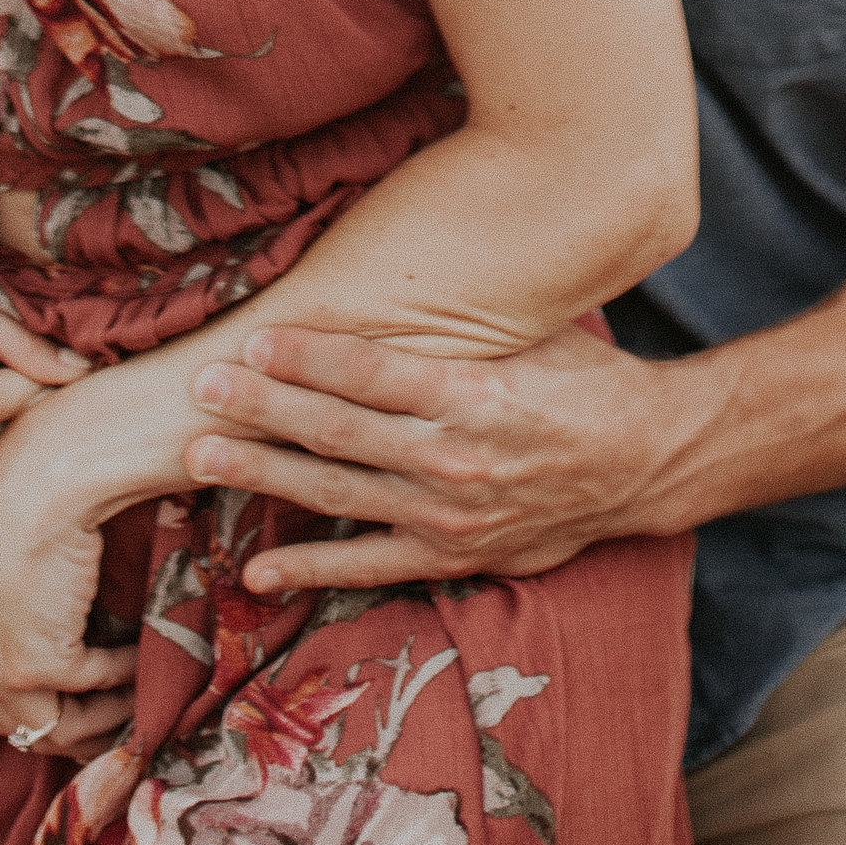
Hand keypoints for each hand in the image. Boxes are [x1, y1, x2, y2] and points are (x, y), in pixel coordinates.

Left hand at [0, 392, 140, 757]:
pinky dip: (125, 672)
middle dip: (85, 728)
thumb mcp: (5, 576)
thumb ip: (18, 623)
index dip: (56, 716)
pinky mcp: (34, 666)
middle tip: (131, 710)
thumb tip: (63, 657)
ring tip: (142, 679)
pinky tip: (143, 646)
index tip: (100, 708)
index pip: (4, 714)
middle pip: (31, 731)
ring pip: (62, 727)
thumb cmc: (29, 509)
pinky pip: (93, 687)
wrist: (42, 475)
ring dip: (110, 707)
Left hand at [183, 321, 681, 593]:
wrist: (645, 462)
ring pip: (338, 494)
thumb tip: (387, 274)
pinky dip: (311, 570)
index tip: (251, 338)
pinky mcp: (453, 555)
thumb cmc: (582, 379)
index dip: (306, 356)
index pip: (371, 372)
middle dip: (262, 408)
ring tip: (200, 459)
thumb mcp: (530, 333)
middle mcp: (456, 458)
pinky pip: (369, 565)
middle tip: (201, 388)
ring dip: (264, 476)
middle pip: (339, 431)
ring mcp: (450, 515)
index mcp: (474, 394)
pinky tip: (255, 570)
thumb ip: (459, 323)